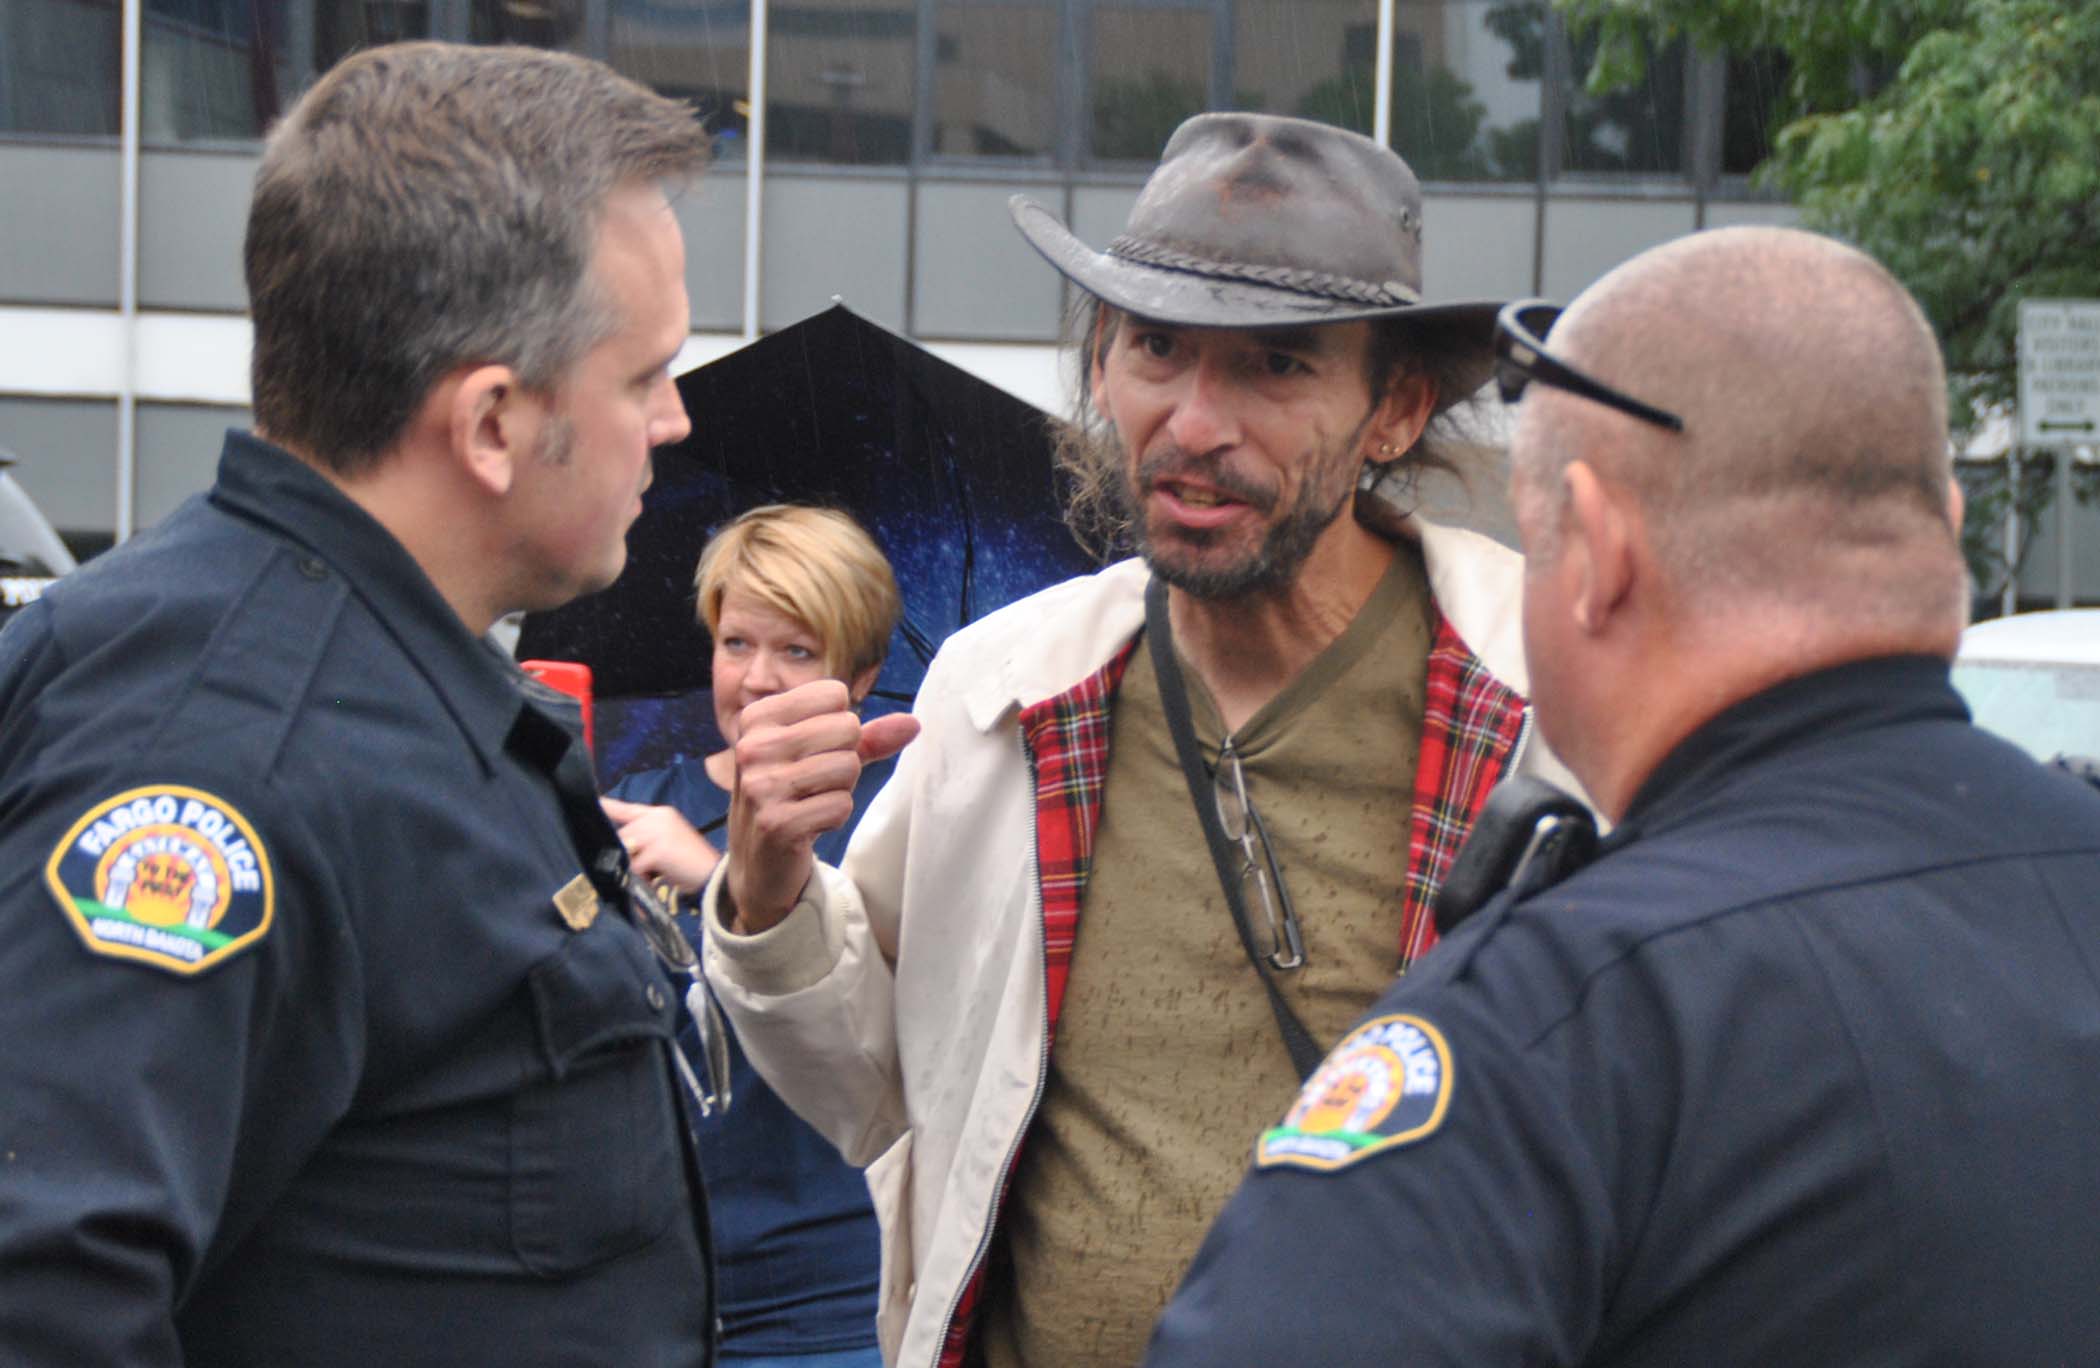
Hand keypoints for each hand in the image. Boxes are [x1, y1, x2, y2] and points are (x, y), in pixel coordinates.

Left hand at [601, 796, 720, 892]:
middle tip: (647, 870)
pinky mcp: (658, 849)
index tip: (595, 802)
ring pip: (627, 849)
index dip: (609, 806)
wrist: (713, 874)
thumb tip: (623, 849)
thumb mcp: (666, 843)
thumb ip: (645, 839)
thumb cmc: (691, 862)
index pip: (628, 808)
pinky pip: (636, 865)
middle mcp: (657, 817)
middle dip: (628, 854)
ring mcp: (658, 831)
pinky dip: (642, 876)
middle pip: (623, 834)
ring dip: (634, 866)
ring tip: (653, 874)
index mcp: (661, 813)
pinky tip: (655, 878)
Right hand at [724, 679, 918, 933]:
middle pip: (846, 727)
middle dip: (845, 759)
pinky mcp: (776, 823)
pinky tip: (809, 824)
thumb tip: (913, 724)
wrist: (758, 861)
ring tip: (811, 802)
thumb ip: (868, 738)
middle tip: (815, 782)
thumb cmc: (794, 796)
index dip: (840, 727)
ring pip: (848, 766)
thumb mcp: (823, 756)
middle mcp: (753, 747)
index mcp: (758, 718)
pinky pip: (841, 805)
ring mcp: (761, 786)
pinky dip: (835, 817)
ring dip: (841, 789)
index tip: (811, 753)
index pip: (834, 694)